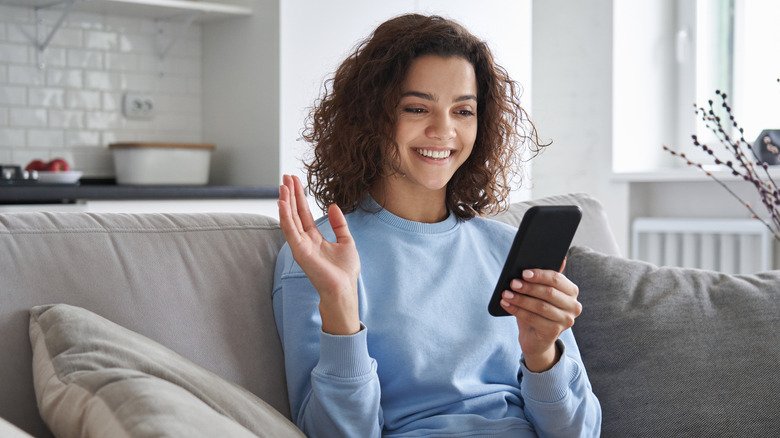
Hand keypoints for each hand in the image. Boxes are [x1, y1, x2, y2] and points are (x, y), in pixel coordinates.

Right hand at [278, 174, 360, 334]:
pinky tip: (282, 203)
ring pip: (289, 219)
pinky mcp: (299, 251)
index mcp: (315, 237)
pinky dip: (285, 216)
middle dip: (290, 195)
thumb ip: (339, 224)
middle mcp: (305, 240)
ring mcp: (300, 245)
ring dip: (285, 202)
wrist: (344, 289)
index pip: (304, 213)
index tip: (295, 181)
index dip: (300, 197)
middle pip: (295, 212)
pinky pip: (289, 230)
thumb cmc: (345, 271)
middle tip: (285, 177)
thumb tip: (333, 205)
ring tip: (282, 185)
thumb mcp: (346, 241)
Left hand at [499, 260, 581, 371]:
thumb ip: (544, 277)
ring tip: (506, 294)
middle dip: (528, 287)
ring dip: (520, 299)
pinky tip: (506, 304)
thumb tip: (556, 258)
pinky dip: (517, 310)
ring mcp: (566, 320)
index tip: (523, 273)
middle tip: (512, 283)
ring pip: (540, 306)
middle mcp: (573, 306)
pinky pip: (533, 319)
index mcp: (572, 291)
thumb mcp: (540, 292)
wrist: (535, 337)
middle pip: (549, 293)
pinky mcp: (555, 332)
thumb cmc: (537, 309)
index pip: (557, 279)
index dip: (540, 275)